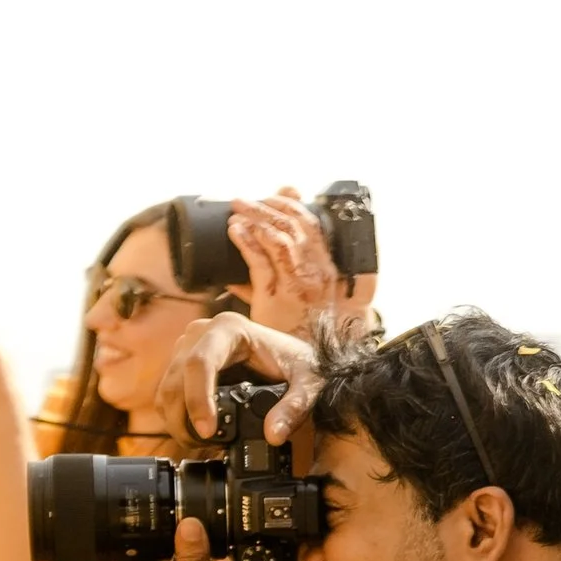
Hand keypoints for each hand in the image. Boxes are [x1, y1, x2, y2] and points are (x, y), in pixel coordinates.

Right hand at [155, 312, 323, 455]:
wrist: (293, 355)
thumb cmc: (299, 363)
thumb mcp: (308, 384)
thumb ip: (294, 408)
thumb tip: (273, 435)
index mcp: (230, 329)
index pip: (200, 363)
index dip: (198, 399)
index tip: (207, 431)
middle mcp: (202, 333)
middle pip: (177, 378)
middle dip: (183, 418)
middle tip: (203, 444)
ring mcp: (189, 347)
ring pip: (167, 388)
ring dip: (177, 420)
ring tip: (202, 442)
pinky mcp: (184, 363)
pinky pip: (169, 392)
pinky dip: (177, 415)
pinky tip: (197, 432)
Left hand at [231, 188, 371, 337]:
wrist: (304, 364)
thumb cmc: (298, 330)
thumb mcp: (297, 295)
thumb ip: (273, 270)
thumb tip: (245, 249)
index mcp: (326, 269)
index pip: (313, 225)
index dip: (292, 206)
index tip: (274, 195)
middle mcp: (316, 273)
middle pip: (296, 226)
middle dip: (268, 207)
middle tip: (244, 200)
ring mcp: (298, 285)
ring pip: (280, 238)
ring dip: (257, 219)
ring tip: (237, 210)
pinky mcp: (278, 298)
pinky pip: (261, 262)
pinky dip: (247, 242)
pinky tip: (235, 230)